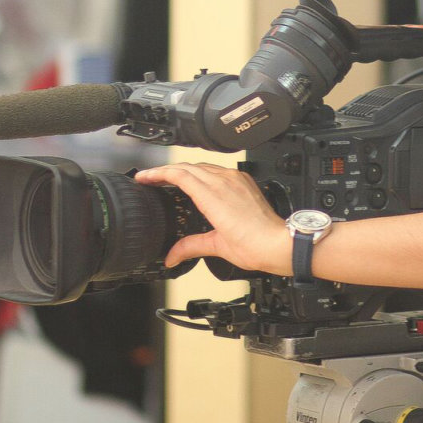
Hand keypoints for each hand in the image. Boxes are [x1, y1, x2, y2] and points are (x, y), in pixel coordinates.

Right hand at [133, 163, 288, 273]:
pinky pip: (219, 170)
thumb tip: (172, 256)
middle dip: (165, 171)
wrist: (278, 243)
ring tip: (170, 178)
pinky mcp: (244, 181)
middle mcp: (224, 182)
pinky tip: (198, 180)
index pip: (179, 174)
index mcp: (213, 196)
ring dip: (184, 170)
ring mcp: (236, 179)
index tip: (143, 177)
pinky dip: (202, 172)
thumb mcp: (216, 246)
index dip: (157, 173)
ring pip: (203, 166)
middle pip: (188, 167)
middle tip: (150, 178)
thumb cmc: (253, 244)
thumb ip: (190, 246)